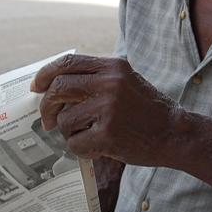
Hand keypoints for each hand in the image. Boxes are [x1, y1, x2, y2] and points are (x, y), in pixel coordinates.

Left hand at [31, 55, 180, 165]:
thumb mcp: (126, 81)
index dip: (46, 74)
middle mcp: (109, 84)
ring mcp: (109, 109)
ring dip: (69, 132)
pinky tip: (96, 148)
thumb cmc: (147, 110)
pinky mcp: (109, 134)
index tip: (36, 87)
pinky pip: (75, 143)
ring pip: (65, 120)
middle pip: (58, 89)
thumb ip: (96, 79)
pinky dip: (80, 149)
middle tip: (47, 120)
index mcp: (112, 67)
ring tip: (88, 135)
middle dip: (46, 107)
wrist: (176, 133)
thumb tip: (54, 87)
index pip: (68, 63)